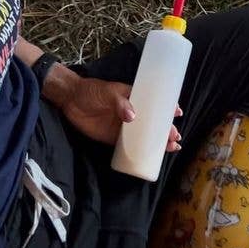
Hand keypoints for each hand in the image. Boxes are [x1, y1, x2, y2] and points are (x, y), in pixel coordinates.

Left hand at [45, 68, 181, 148]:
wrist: (71, 100)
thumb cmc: (92, 91)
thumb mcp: (108, 91)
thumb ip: (120, 102)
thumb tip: (132, 116)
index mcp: (134, 97)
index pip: (154, 102)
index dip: (167, 107)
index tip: (177, 112)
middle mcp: (132, 112)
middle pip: (153, 122)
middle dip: (166, 129)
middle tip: (175, 137)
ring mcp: (124, 127)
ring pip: (145, 136)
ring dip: (159, 142)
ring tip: (172, 148)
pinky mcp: (113, 138)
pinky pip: (130, 147)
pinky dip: (141, 152)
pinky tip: (151, 157)